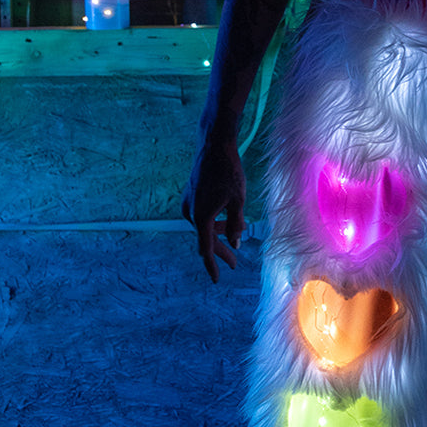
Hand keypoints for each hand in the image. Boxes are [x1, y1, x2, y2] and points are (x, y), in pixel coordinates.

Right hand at [183, 135, 246, 282]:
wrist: (214, 147)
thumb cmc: (229, 172)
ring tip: (238, 233)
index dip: (212, 265)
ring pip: (204, 227)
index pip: (206, 249)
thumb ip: (235, 225)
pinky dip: (214, 221)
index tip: (217, 279)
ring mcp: (188, 204)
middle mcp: (190, 212)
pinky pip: (201, 216)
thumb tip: (235, 244)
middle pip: (205, 239)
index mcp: (201, 217)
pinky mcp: (190, 196)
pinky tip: (227, 218)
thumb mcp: (238, 201)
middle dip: (221, 251)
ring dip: (219, 233)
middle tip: (235, 264)